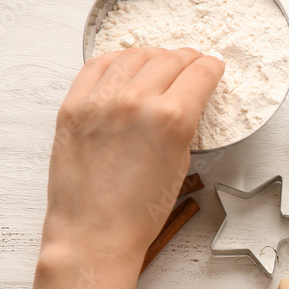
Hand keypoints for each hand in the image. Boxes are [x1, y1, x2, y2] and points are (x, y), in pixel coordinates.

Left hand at [43, 47, 223, 268]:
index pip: (199, 74)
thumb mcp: (180, 165)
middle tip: (193, 61)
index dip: (212, 67)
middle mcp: (136, 102)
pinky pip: (97, 66)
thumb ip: (183, 126)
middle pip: (169, 60)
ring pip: (134, 56)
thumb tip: (184, 102)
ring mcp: (100, 101)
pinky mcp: (73, 107)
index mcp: (171, 120)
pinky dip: (117, 60)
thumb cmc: (139, 213)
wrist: (95, 233)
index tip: (214, 66)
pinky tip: (126, 64)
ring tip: (161, 60)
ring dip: (154, 55)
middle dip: (187, 58)